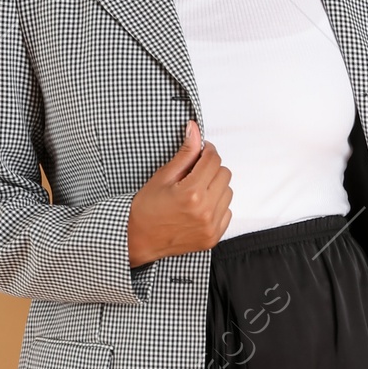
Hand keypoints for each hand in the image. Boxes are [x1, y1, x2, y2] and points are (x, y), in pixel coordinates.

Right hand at [127, 121, 232, 265]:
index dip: (207, 151)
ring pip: (228, 192)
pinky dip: (217, 206)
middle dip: (211, 169)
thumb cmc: (146, 208)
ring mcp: (211, 226)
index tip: (201, 152)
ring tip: (197, 191)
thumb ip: (185, 153)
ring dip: (216, 187)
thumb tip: (195, 129)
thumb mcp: (163, 176)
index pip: (213, 160)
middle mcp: (205, 211)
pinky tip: (200, 207)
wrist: (138, 239)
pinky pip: (227, 212)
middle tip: (195, 173)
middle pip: (224, 174)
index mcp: (192, 193)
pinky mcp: (213, 237)